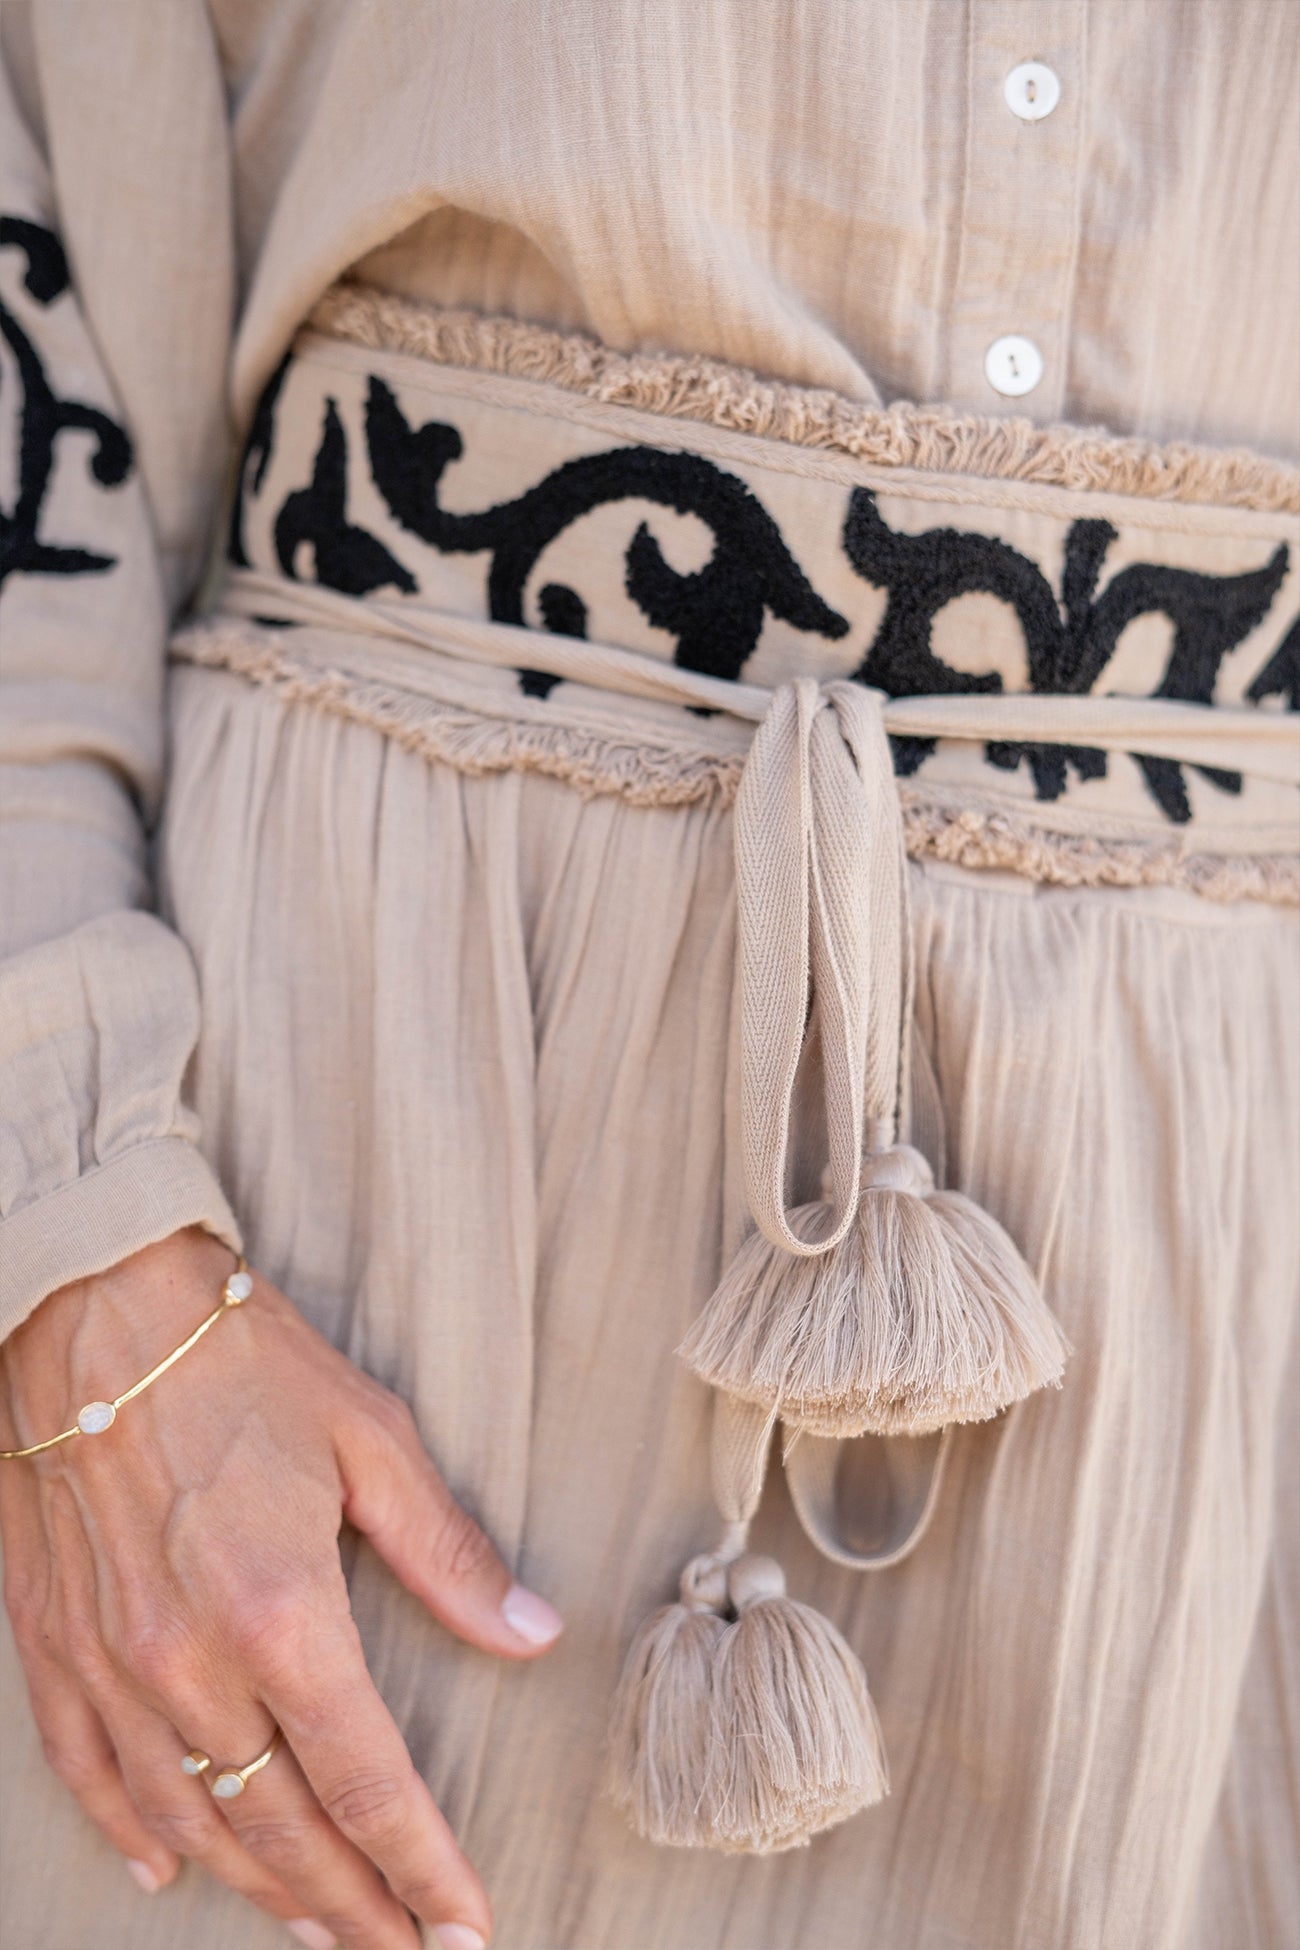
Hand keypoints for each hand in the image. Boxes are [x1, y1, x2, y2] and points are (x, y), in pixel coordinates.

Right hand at [0, 1226, 562, 1948]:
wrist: (98, 1310)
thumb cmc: (245, 1364)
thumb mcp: (372, 1441)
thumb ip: (449, 1554)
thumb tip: (534, 1632)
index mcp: (281, 1615)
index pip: (367, 1782)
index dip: (422, 1865)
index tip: (466, 1926)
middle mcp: (188, 1665)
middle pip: (279, 1828)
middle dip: (352, 1904)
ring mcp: (112, 1666)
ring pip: (189, 1821)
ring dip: (258, 1889)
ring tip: (317, 1928)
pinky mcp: (56, 1646)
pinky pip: (91, 1775)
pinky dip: (133, 1833)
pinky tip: (165, 1872)